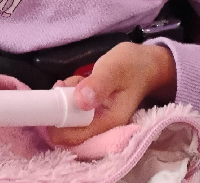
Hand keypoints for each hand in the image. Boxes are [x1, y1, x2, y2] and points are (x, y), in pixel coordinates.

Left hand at [47, 43, 176, 146]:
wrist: (147, 63)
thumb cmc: (133, 65)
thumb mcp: (114, 69)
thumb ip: (98, 84)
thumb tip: (80, 100)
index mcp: (109, 122)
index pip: (75, 136)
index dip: (57, 123)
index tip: (53, 100)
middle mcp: (102, 125)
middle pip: (68, 127)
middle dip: (61, 105)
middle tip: (64, 84)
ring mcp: (97, 117)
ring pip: (69, 114)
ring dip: (66, 96)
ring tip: (77, 79)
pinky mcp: (94, 108)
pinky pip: (74, 105)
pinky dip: (71, 92)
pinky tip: (79, 80)